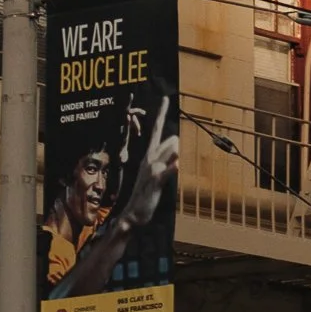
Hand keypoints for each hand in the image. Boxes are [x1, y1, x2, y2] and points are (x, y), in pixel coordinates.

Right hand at [122, 99, 178, 227]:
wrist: (132, 214)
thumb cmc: (145, 193)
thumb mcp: (154, 173)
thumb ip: (164, 158)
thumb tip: (175, 144)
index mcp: (149, 156)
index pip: (155, 130)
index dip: (161, 113)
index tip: (165, 98)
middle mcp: (149, 159)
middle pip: (168, 141)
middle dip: (175, 145)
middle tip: (167, 163)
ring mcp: (152, 170)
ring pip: (168, 153)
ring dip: (174, 156)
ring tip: (166, 169)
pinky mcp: (155, 182)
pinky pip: (166, 171)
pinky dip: (172, 167)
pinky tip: (177, 165)